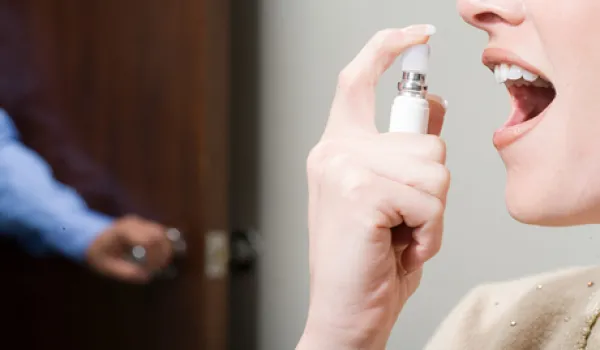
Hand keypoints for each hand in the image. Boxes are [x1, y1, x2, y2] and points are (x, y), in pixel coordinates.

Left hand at [86, 215, 172, 282]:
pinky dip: (162, 246)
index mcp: (123, 231)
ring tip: (158, 265)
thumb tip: (146, 277)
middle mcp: (134, 223)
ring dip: (165, 250)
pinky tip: (157, 258)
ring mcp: (140, 222)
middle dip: (162, 254)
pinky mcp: (145, 225)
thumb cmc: (97, 252)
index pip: (149, 241)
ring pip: (163, 233)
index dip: (154, 257)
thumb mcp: (106, 266)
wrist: (89, 237)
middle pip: (159, 235)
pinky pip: (160, 234)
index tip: (149, 271)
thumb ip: (125, 272)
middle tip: (157, 270)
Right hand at [298, 25, 448, 349]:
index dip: (386, 49)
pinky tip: (400, 247)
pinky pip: (429, 200)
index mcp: (337, 149)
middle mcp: (333, 152)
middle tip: (405, 219)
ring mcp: (343, 168)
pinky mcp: (359, 192)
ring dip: (432, 212)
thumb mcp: (394, 197)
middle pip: (423, 136)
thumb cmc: (369, 261)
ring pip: (434, 167)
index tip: (413, 36)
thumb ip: (407, 148)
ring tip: (401, 235)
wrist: (345, 313)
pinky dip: (429, 232)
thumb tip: (434, 104)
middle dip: (433, 184)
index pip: (357, 81)